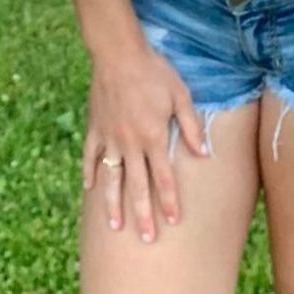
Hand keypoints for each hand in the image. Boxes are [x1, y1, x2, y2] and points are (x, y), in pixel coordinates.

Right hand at [82, 46, 207, 243]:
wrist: (119, 54)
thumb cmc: (154, 72)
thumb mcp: (181, 96)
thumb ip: (191, 127)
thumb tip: (204, 154)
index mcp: (153, 137)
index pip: (164, 177)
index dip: (170, 201)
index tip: (174, 221)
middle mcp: (130, 143)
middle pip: (137, 186)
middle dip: (143, 214)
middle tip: (147, 238)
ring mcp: (110, 137)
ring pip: (112, 177)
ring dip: (113, 203)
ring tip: (115, 226)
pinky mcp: (96, 128)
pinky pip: (90, 155)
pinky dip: (89, 173)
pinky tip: (89, 189)